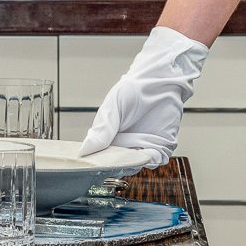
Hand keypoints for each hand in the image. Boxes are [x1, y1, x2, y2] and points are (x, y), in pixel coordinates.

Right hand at [80, 27, 208, 165]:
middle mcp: (124, 145)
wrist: (160, 81)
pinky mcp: (160, 146)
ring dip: (135, 163)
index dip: (98, 162)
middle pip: (117, 165)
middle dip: (116, 165)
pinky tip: (148, 151)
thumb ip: (102, 129)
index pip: (100, 157)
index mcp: (108, 137)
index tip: (97, 163)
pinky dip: (152, 159)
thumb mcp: (112, 107)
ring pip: (136, 165)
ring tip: (132, 155)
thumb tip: (85, 150)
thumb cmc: (133, 89)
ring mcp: (142, 147)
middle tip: (116, 160)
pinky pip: (156, 160)